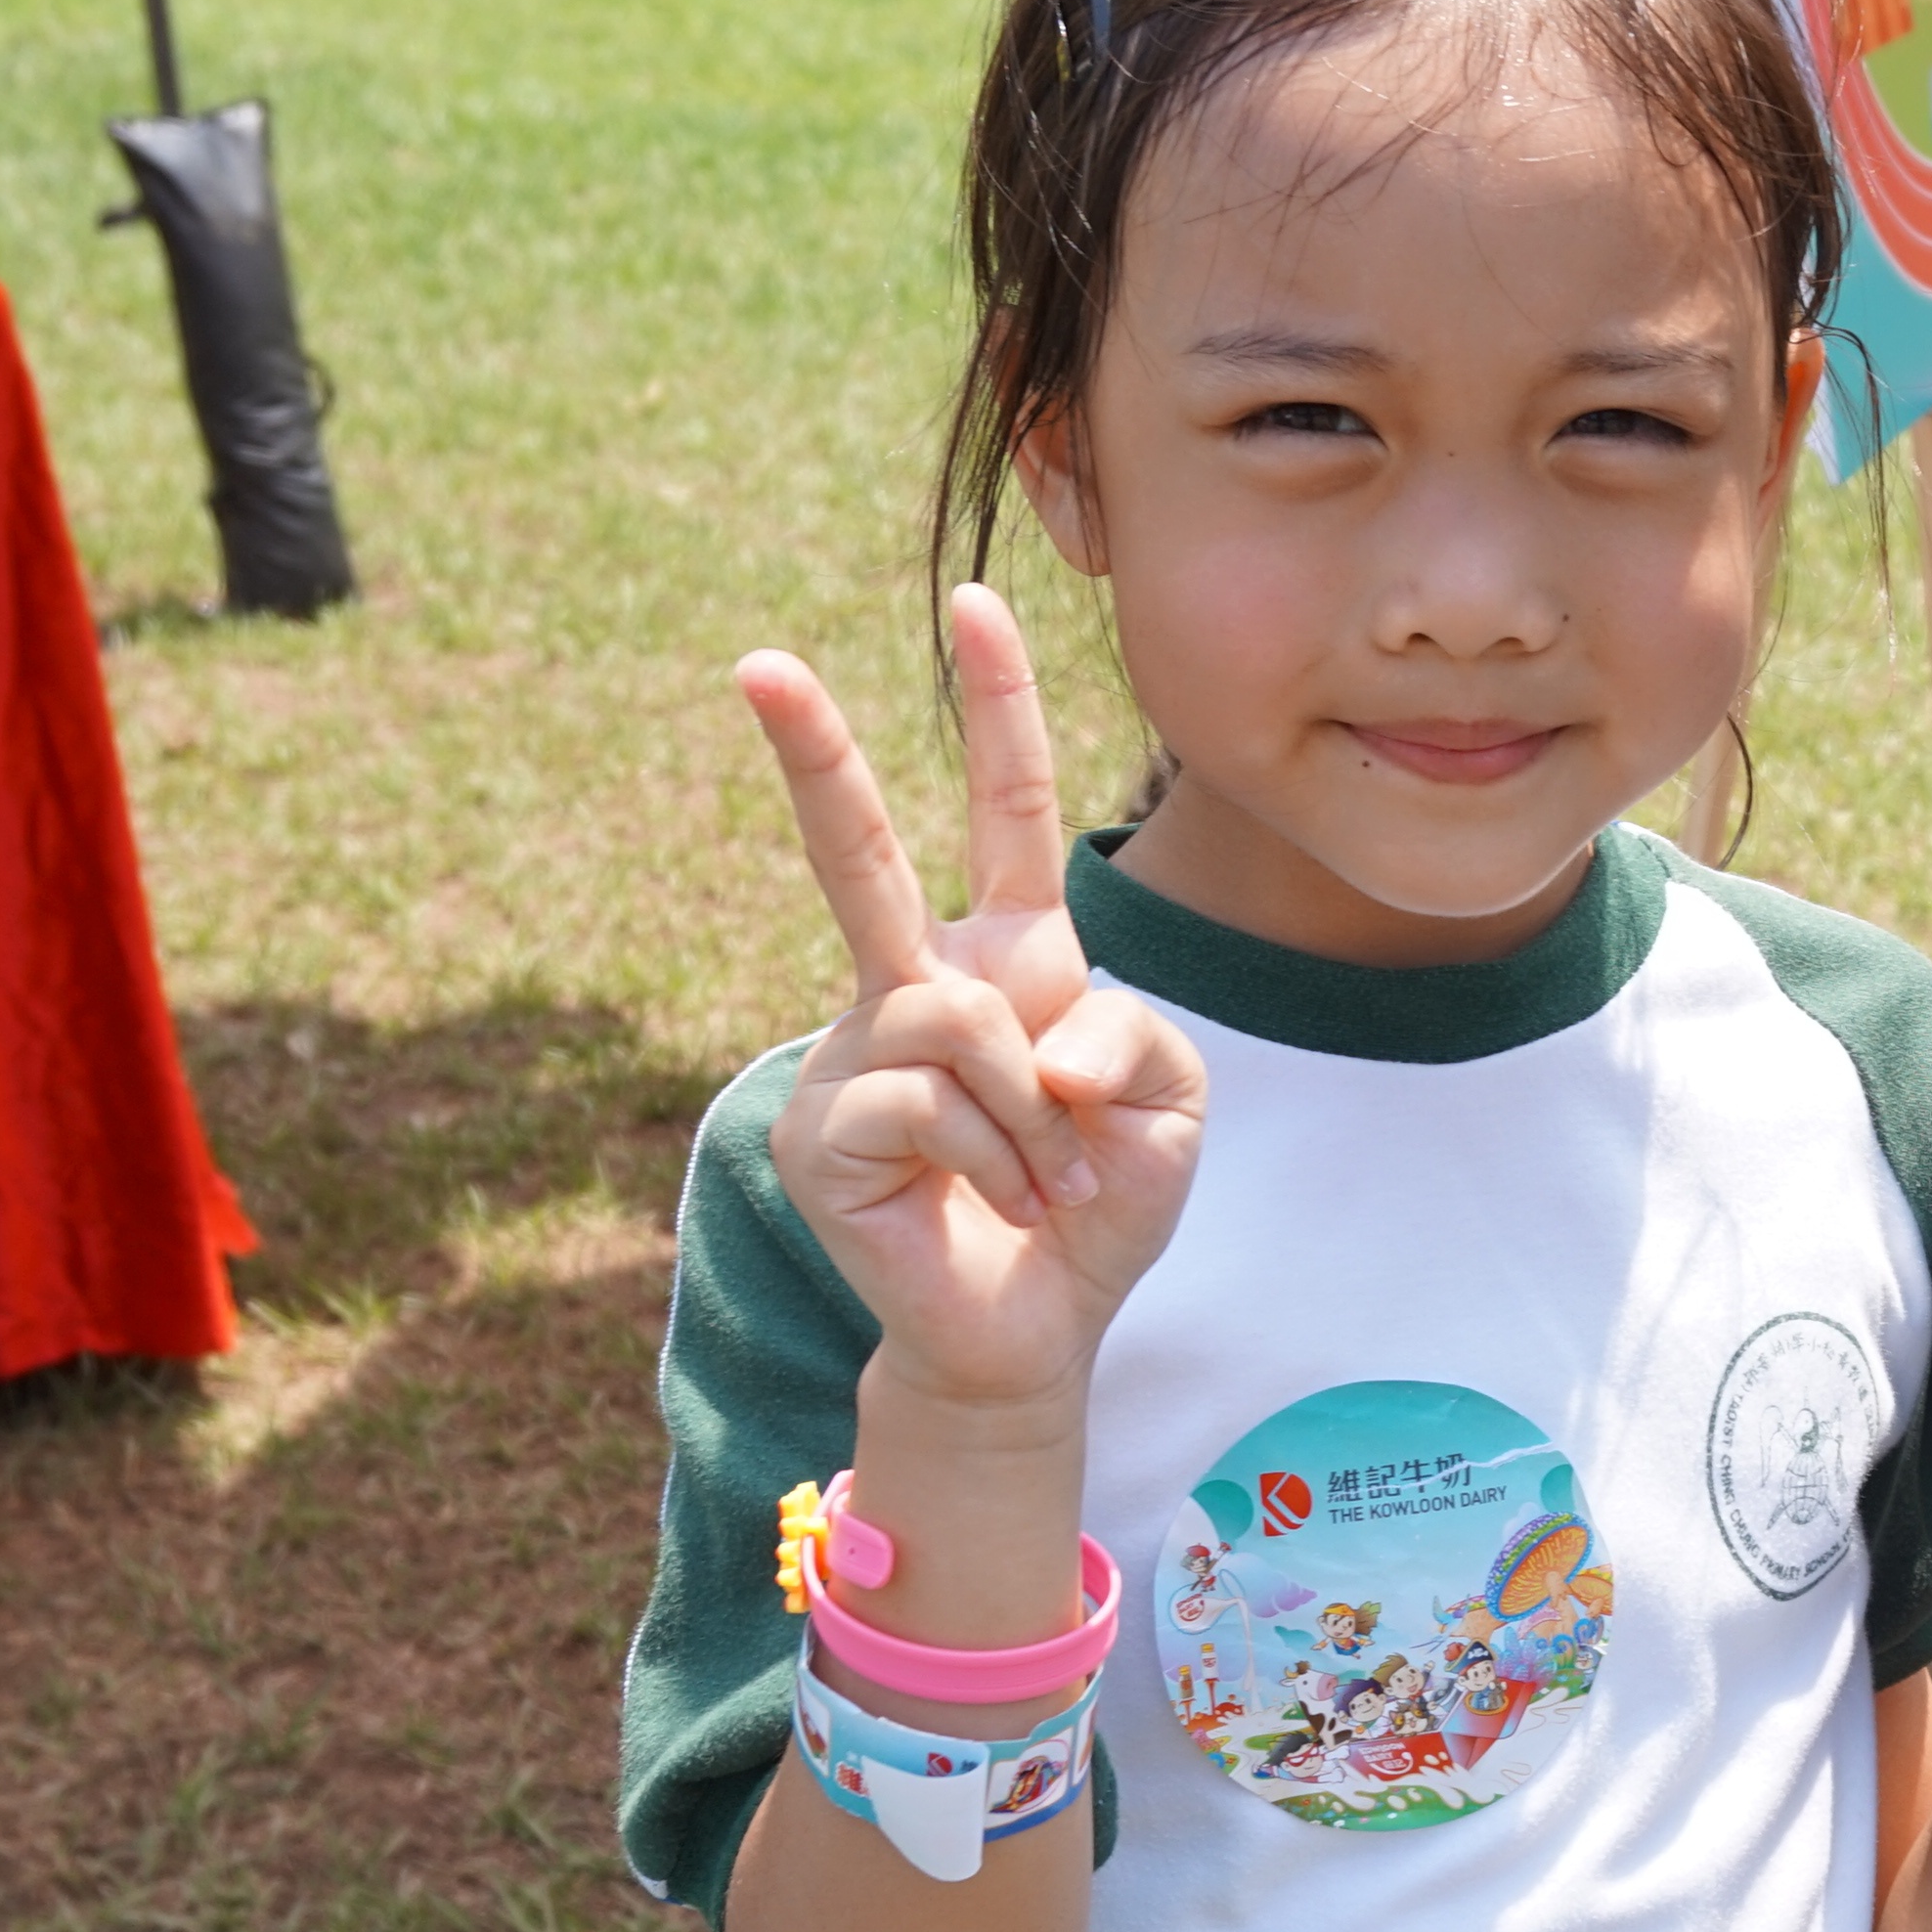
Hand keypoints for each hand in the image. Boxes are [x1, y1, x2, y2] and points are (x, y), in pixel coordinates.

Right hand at [741, 585, 1210, 1419]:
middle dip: (814, 754)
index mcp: (1008, 957)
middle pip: (856, 853)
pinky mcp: (821, 1128)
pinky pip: (933, 1101)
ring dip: (1033, 1114)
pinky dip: (997, 1160)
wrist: (1039, 1328)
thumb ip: (1137, 1033)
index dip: (997, 709)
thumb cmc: (1099, 1203)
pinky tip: (992, 1204)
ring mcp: (856, 1055)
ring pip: (958, 1020)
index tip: (974, 603)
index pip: (1003, 811)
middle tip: (759, 660)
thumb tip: (1031, 1035)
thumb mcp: (1171, 1103)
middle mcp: (917, 988)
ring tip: (1039, 1177)